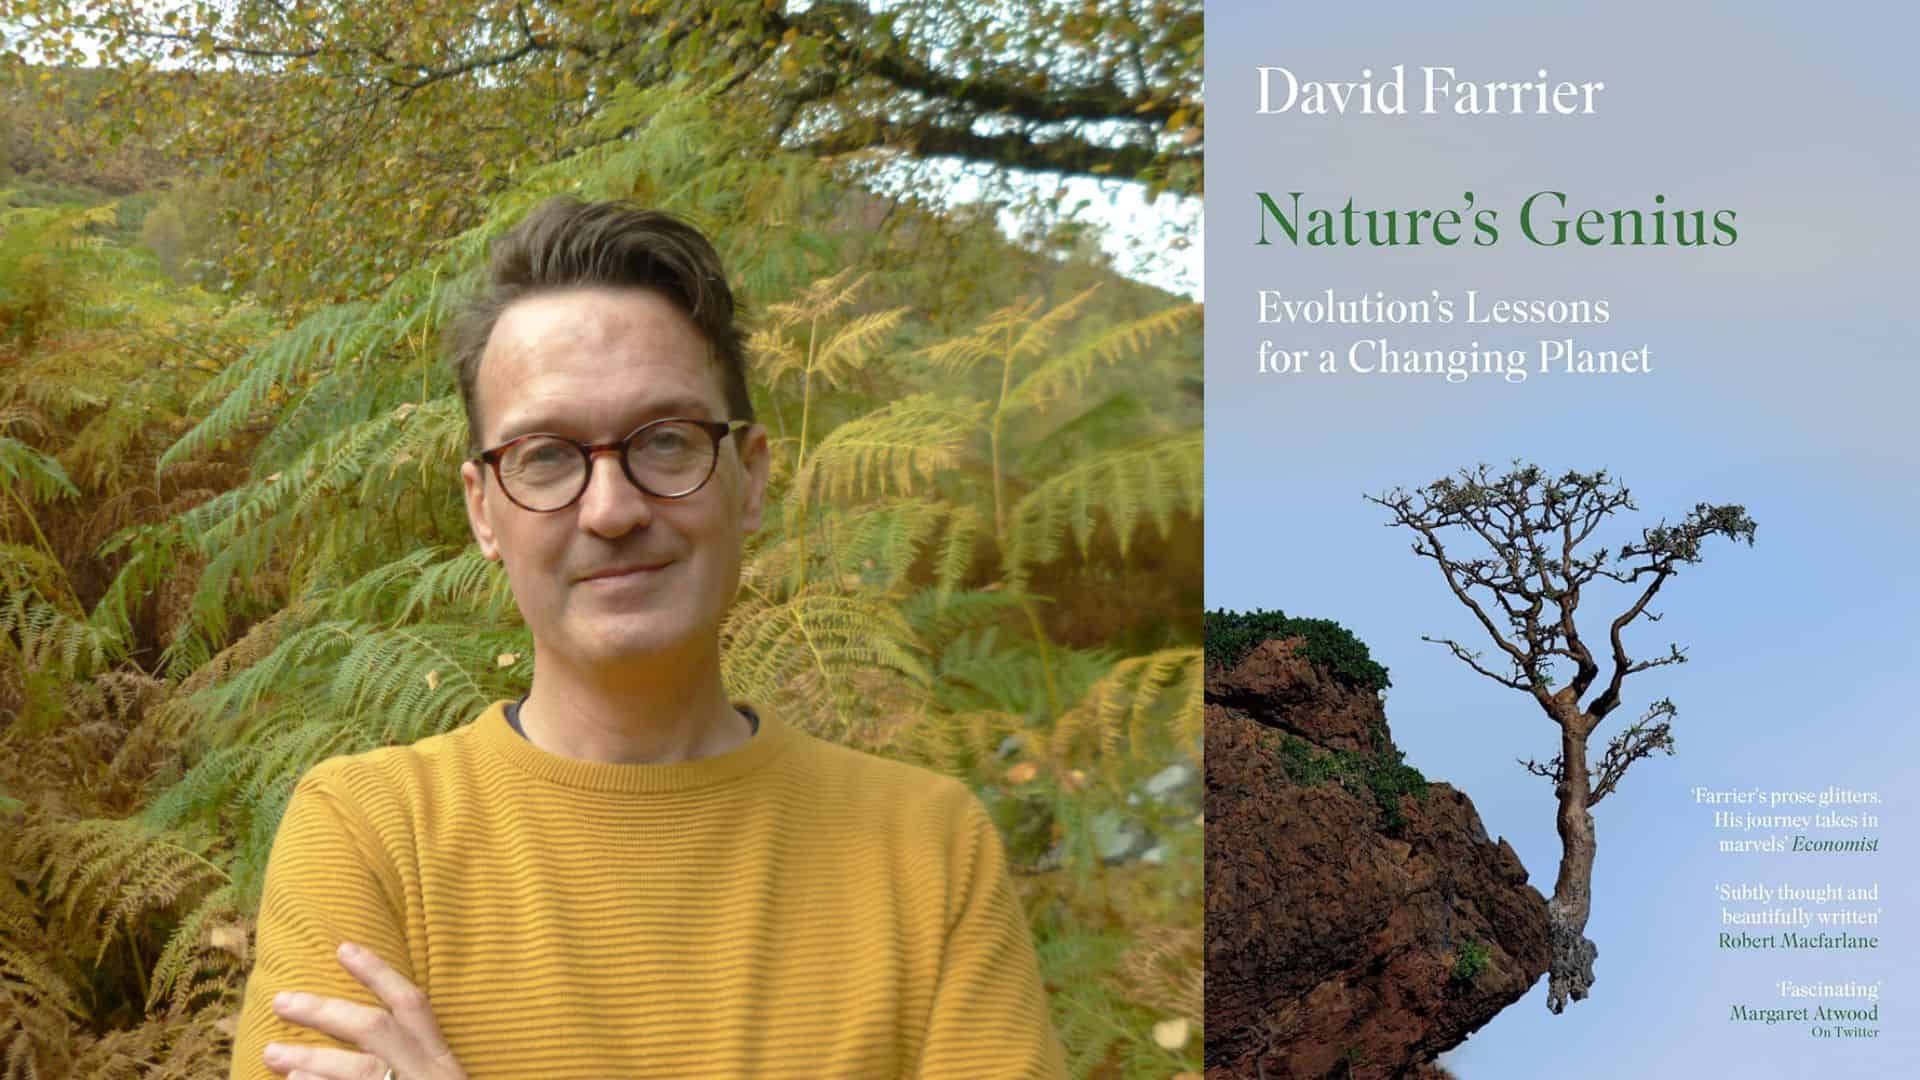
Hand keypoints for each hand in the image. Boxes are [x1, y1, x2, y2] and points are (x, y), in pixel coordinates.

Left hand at [264, 941, 466, 1079]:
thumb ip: (408, 1056)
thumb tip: (359, 1028)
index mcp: (439, 1059)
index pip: (412, 1004)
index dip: (378, 973)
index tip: (343, 948)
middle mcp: (424, 1073)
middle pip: (374, 1030)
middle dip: (325, 1012)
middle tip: (281, 1000)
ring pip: (357, 1072)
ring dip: (310, 1061)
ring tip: (272, 1054)